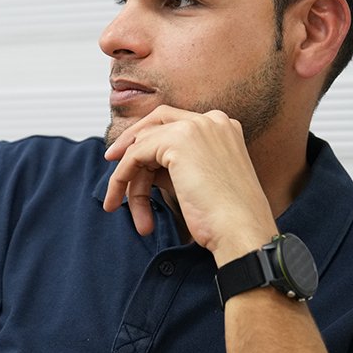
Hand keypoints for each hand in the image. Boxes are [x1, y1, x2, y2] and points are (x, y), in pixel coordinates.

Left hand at [102, 106, 276, 261]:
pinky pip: (135, 155)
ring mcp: (196, 127)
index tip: (129, 158)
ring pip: (144, 144)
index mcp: (224, 128)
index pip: (175, 122)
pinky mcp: (178, 141)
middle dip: (130, 144)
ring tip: (124, 210)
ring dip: (129, 178)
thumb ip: (176, 166)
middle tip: (111, 163)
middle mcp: (213, 120)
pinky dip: (123, 177)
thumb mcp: (200, 182)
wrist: (241, 232)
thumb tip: (143, 166)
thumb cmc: (226, 218)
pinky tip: (120, 200)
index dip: (148, 138)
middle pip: (156, 123)